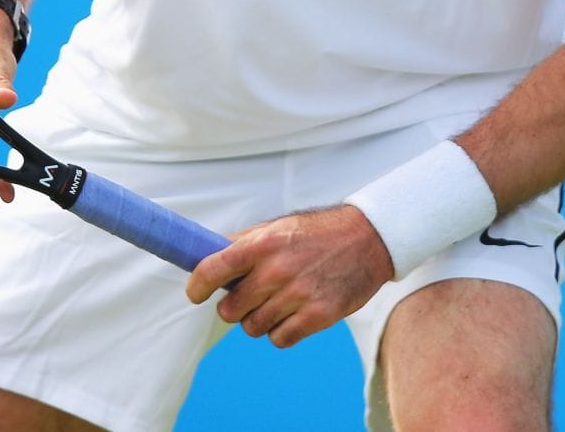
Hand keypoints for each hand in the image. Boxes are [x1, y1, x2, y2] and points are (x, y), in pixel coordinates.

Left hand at [184, 205, 394, 347]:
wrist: (369, 239)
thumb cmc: (319, 233)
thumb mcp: (279, 227)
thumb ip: (244, 242)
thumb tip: (208, 254)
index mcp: (263, 244)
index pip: (213, 269)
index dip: (197, 286)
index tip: (195, 293)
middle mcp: (277, 270)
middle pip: (230, 309)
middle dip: (233, 308)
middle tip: (247, 298)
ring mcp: (298, 295)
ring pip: (253, 328)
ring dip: (258, 321)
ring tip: (275, 304)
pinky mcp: (319, 316)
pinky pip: (280, 339)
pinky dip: (281, 332)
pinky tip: (292, 315)